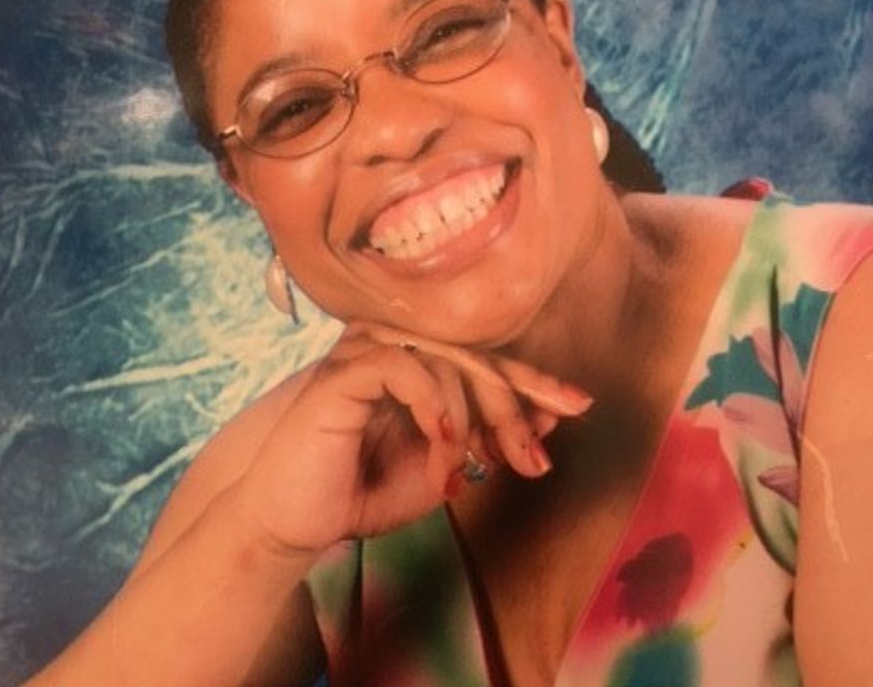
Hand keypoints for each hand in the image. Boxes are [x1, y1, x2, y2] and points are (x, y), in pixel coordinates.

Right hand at [233, 322, 593, 557]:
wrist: (294, 523)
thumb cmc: (361, 493)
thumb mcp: (445, 470)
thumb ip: (489, 440)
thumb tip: (548, 417)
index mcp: (418, 366)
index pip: (485, 361)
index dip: (532, 383)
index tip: (578, 406)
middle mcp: (396, 349)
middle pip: (476, 357)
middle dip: (512, 408)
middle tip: (532, 458)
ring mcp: (367, 353)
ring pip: (448, 359)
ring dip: (469, 420)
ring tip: (459, 471)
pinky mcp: (343, 371)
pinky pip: (406, 367)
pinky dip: (433, 404)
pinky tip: (442, 440)